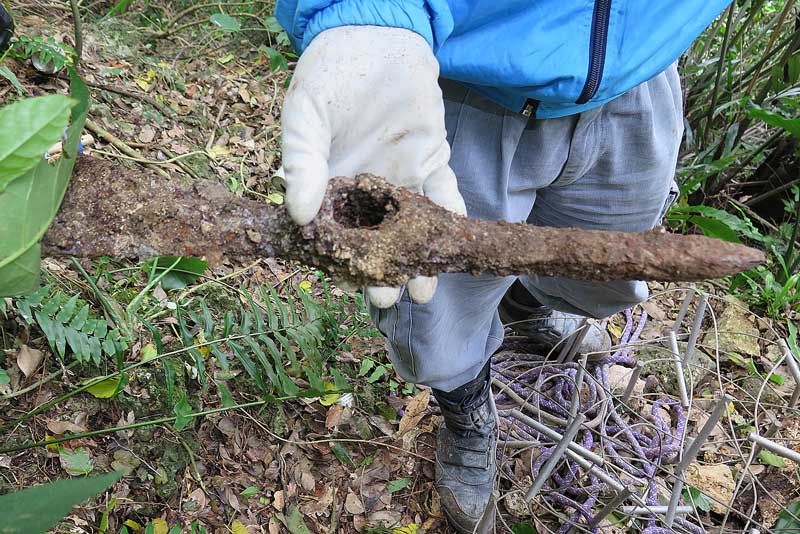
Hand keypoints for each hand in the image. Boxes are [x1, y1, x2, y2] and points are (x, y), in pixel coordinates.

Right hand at [280, 25, 465, 307]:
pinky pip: (444, 194)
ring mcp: (402, 176)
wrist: (376, 35)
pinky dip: (450, 219)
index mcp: (332, 183)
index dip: (341, 260)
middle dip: (383, 271)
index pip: (336, 231)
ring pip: (412, 228)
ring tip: (423, 292)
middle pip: (376, 239)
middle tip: (387, 299)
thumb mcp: (305, 113)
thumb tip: (298, 214)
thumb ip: (302, 160)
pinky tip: (452, 245)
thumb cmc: (330, 72)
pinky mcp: (432, 159)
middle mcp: (368, 188)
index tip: (347, 285)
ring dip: (419, 258)